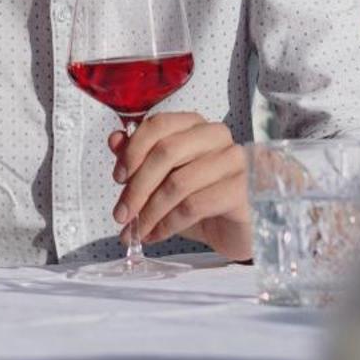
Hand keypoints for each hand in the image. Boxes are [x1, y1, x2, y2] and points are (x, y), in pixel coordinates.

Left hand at [108, 112, 251, 260]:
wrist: (241, 231)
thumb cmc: (203, 202)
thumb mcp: (165, 181)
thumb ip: (140, 158)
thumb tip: (115, 140)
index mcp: (196, 125)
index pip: (159, 125)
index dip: (133, 150)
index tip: (118, 178)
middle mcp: (217, 136)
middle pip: (166, 152)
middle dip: (137, 187)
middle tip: (121, 214)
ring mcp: (234, 161)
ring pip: (178, 182)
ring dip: (150, 211)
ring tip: (136, 231)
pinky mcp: (243, 190)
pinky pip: (194, 205)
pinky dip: (168, 223)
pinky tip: (157, 234)